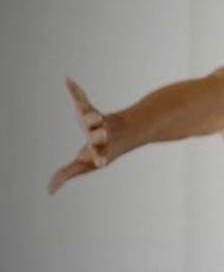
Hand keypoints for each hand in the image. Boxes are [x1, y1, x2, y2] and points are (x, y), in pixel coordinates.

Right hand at [48, 77, 116, 194]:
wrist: (126, 132)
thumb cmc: (101, 151)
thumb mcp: (84, 164)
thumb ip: (66, 175)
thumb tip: (49, 191)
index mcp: (100, 150)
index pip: (97, 155)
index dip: (99, 158)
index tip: (102, 162)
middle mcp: (101, 135)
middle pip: (98, 134)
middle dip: (98, 134)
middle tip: (101, 132)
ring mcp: (96, 120)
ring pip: (93, 116)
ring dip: (89, 114)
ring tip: (87, 111)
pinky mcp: (89, 109)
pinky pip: (81, 98)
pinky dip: (74, 90)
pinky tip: (67, 79)